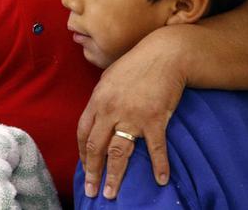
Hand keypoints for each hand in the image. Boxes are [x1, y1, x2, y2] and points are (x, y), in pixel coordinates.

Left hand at [77, 30, 185, 199]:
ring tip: (110, 194)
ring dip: (114, 176)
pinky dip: (159, 166)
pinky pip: (155, 149)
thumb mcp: (110, 77)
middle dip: (92, 171)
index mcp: (98, 99)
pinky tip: (161, 180)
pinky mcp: (154, 120)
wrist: (165, 54)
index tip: (85, 165)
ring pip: (119, 153)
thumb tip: (97, 116)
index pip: (83, 131)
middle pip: (96, 147)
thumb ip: (101, 98)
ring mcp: (133, 116)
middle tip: (92, 190)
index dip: (82, 152)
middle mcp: (111, 110)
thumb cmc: (138, 63)